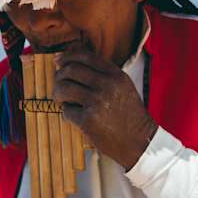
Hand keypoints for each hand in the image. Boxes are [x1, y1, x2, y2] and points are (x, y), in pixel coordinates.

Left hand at [53, 45, 157, 169]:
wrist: (140, 142)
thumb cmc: (128, 114)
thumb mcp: (123, 86)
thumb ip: (103, 73)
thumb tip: (71, 62)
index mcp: (116, 75)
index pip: (86, 56)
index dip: (68, 56)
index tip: (57, 59)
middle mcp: (106, 85)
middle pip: (71, 70)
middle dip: (59, 76)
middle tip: (58, 83)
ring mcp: (97, 102)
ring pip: (64, 88)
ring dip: (58, 93)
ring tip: (61, 99)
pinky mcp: (88, 120)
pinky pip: (66, 111)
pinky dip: (66, 113)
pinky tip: (73, 116)